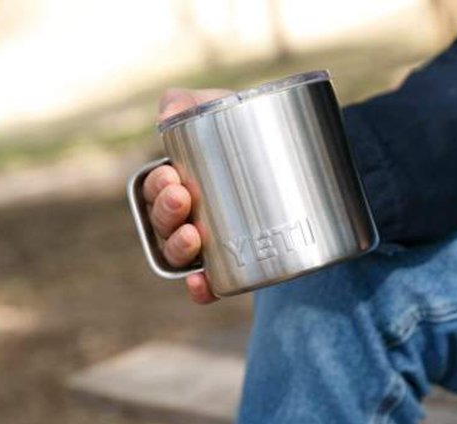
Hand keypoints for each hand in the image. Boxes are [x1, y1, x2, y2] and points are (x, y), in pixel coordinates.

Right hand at [144, 88, 231, 303]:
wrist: (301, 154)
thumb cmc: (248, 128)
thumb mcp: (219, 108)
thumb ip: (188, 103)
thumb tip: (168, 113)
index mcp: (180, 181)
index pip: (155, 192)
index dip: (155, 190)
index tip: (172, 178)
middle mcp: (190, 215)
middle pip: (163, 225)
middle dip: (165, 216)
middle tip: (183, 199)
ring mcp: (211, 241)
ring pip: (180, 255)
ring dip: (177, 248)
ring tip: (194, 236)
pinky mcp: (236, 262)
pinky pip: (211, 284)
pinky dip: (202, 288)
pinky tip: (201, 284)